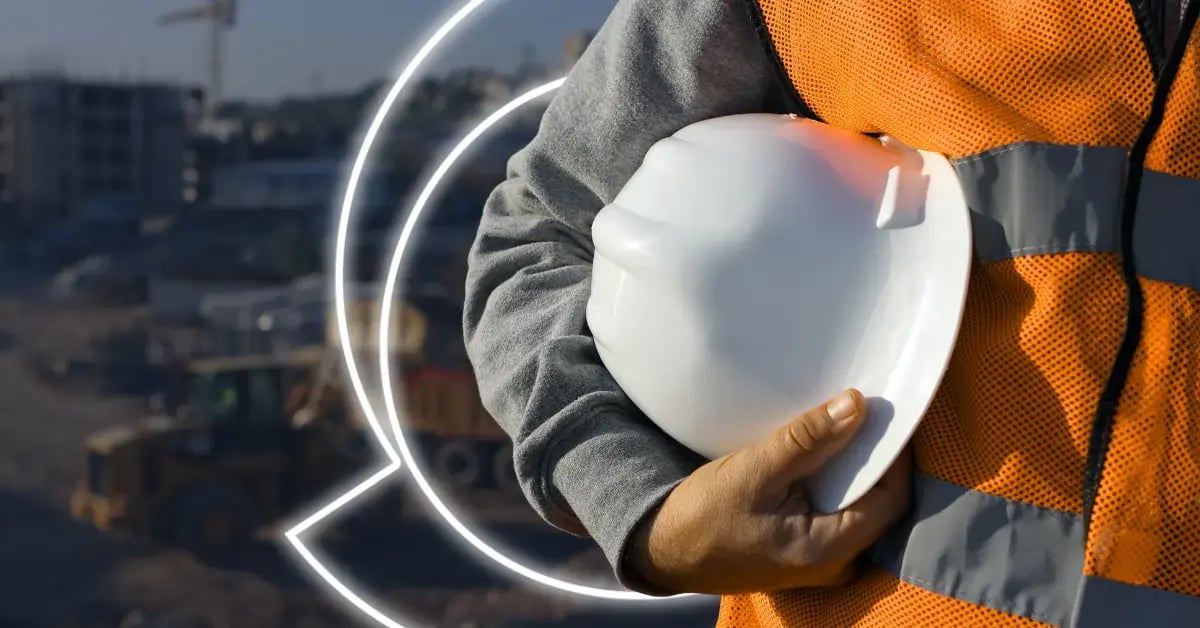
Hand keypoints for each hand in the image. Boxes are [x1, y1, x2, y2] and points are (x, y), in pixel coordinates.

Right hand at [625, 389, 911, 594]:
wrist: (664, 550)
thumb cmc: (702, 516)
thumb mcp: (753, 470)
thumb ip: (807, 440)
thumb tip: (856, 405)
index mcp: (827, 550)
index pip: (890, 497)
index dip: (893, 453)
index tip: (881, 412)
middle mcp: (834, 563)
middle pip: (879, 502)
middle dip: (872, 457)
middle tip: (860, 413)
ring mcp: (822, 561)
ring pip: (859, 505)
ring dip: (851, 467)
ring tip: (838, 428)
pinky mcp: (807, 550)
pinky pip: (839, 511)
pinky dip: (833, 481)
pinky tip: (818, 456)